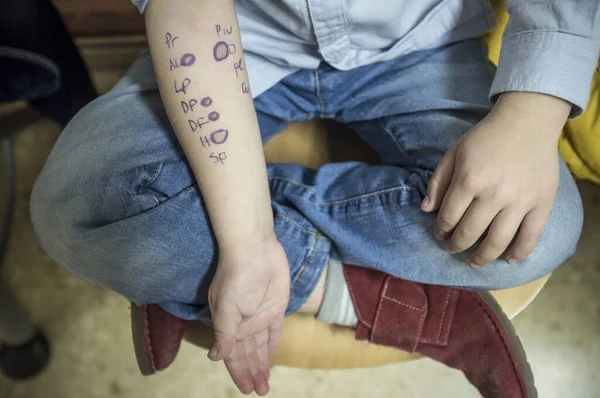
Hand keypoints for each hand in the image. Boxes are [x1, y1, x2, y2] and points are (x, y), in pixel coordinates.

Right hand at [208, 234, 289, 395]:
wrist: (255, 249)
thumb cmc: (237, 277)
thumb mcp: (226, 309)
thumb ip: (224, 335)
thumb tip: (214, 357)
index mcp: (229, 326)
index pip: (233, 356)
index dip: (239, 373)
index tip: (246, 390)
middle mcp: (244, 324)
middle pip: (248, 355)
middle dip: (252, 373)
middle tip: (259, 392)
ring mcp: (260, 315)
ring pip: (260, 346)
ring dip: (262, 364)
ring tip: (265, 383)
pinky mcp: (276, 307)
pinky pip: (274, 331)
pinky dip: (271, 344)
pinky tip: (271, 356)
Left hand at [421, 93, 569, 266]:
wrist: (527, 122)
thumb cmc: (486, 138)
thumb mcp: (454, 153)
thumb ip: (438, 182)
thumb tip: (426, 210)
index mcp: (470, 180)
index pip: (449, 217)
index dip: (441, 230)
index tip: (439, 234)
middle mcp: (494, 195)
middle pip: (470, 233)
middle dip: (456, 245)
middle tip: (452, 248)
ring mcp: (520, 202)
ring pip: (498, 242)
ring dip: (482, 257)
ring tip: (474, 262)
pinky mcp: (541, 204)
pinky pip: (531, 236)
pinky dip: (520, 253)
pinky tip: (509, 261)